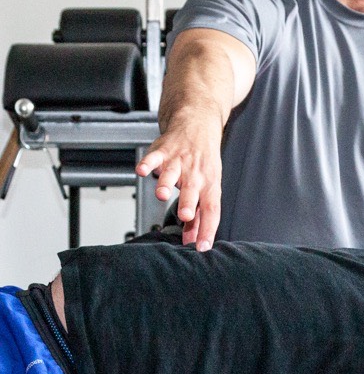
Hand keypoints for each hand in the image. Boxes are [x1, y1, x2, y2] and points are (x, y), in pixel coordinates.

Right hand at [136, 129, 221, 251]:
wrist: (198, 126)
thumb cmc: (204, 163)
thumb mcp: (208, 188)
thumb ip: (200, 217)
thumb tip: (196, 243)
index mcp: (209, 186)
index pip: (212, 210)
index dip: (207, 229)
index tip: (202, 247)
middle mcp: (195, 175)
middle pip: (193, 192)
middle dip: (188, 205)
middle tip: (185, 217)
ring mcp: (179, 162)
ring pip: (172, 175)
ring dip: (166, 184)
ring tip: (162, 195)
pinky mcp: (164, 151)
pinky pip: (154, 157)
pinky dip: (148, 163)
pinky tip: (142, 171)